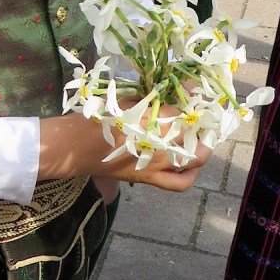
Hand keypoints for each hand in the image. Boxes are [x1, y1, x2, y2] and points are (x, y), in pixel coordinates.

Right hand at [39, 109, 211, 192]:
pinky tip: (188, 167)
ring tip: (200, 144)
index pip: (182, 113)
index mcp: (150, 120)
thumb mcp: (125, 102)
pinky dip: (188, 176)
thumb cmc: (97, 118)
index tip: (198, 96)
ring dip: (200, 153)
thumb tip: (168, 97)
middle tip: (204, 122)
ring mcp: (155, 165)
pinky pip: (177, 183)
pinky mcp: (148, 178)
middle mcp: (157, 144)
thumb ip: (149, 101)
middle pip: (193, 139)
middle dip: (203, 131)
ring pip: (191, 163)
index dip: (193, 104)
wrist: (75, 146)